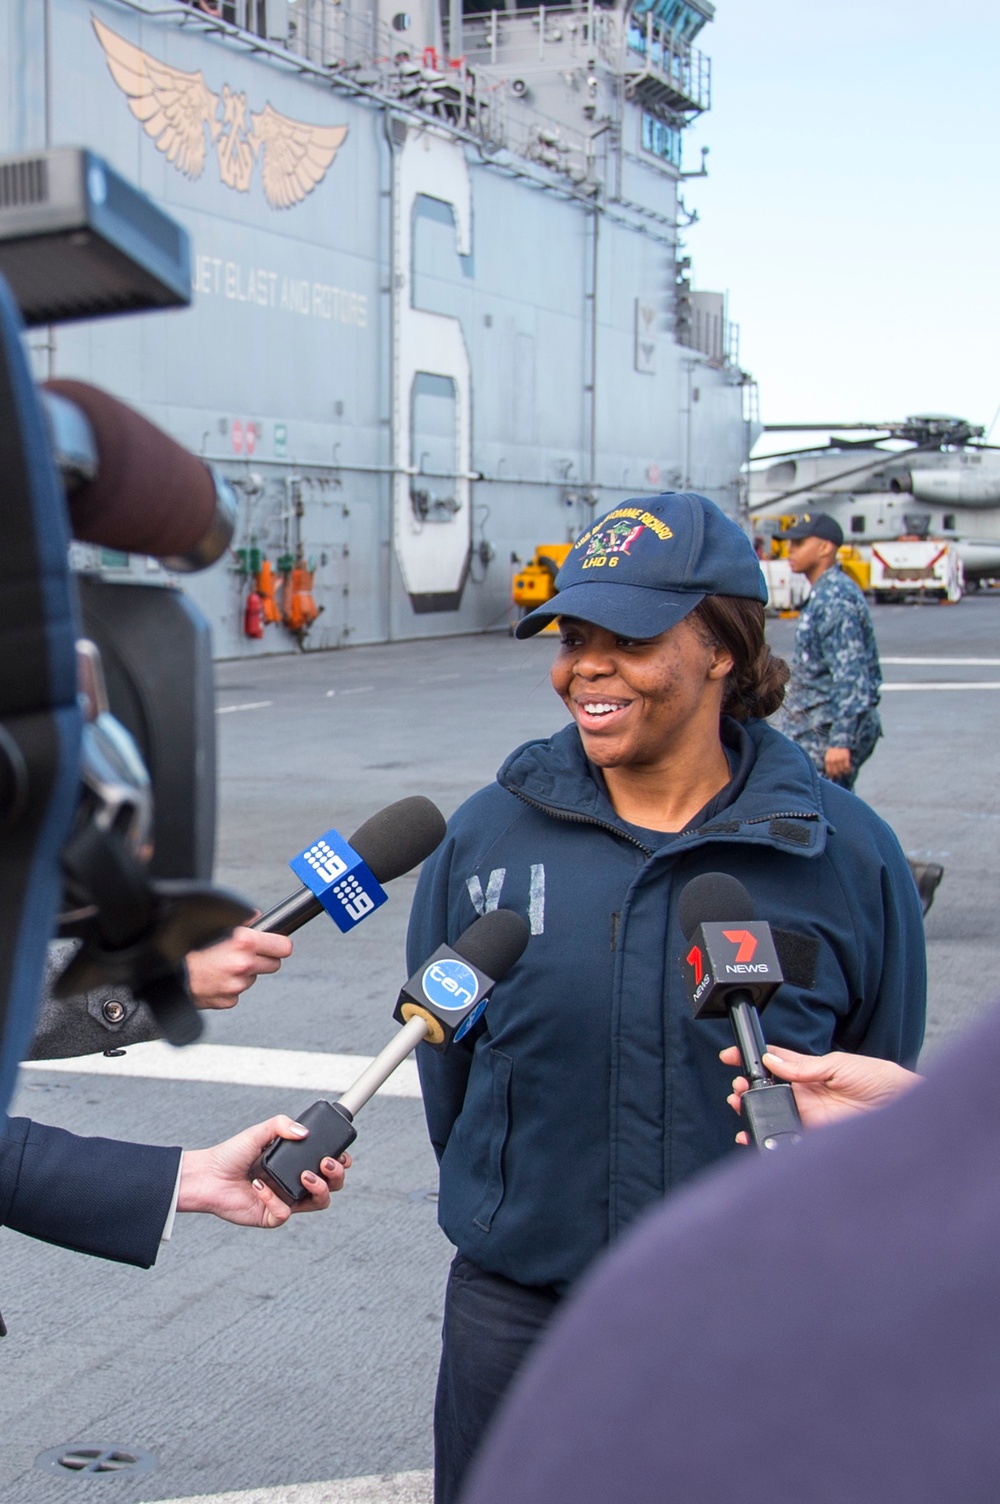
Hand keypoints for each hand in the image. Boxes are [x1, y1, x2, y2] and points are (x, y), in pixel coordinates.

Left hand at [178, 1115, 350, 1227]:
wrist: (207, 1175)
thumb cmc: (231, 1154)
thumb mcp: (259, 1131)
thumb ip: (282, 1124)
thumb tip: (306, 1133)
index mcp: (294, 1165)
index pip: (327, 1167)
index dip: (340, 1163)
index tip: (341, 1155)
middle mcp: (293, 1184)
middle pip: (331, 1186)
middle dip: (336, 1176)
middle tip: (326, 1164)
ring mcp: (284, 1201)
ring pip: (319, 1203)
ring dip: (319, 1189)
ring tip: (305, 1176)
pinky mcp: (270, 1216)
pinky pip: (284, 1213)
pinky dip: (275, 1199)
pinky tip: (259, 1186)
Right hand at [185, 926, 292, 1009]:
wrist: (167, 972)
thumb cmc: (187, 947)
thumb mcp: (215, 924)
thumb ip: (243, 921)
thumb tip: (258, 919)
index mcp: (244, 942)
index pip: (284, 946)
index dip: (280, 944)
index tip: (277, 944)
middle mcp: (243, 964)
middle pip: (273, 964)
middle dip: (263, 958)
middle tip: (246, 954)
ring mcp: (237, 985)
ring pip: (253, 977)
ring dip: (244, 972)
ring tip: (222, 964)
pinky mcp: (229, 1000)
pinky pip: (238, 991)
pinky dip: (230, 985)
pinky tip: (216, 977)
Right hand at [720, 1044, 919, 1137]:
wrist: (905, 1108)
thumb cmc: (881, 1080)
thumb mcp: (841, 1064)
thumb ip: (805, 1067)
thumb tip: (774, 1061)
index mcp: (812, 1069)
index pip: (776, 1061)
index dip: (754, 1058)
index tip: (732, 1056)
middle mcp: (808, 1092)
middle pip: (768, 1089)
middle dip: (748, 1086)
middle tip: (737, 1085)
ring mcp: (810, 1114)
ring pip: (773, 1111)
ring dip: (753, 1108)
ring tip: (739, 1104)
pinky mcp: (816, 1134)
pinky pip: (787, 1135)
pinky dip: (769, 1134)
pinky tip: (756, 1131)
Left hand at [824, 746, 852, 778]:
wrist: (840, 742)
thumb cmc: (834, 751)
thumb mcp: (828, 756)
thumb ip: (829, 764)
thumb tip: (830, 775)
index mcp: (828, 760)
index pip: (829, 771)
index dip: (832, 775)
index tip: (834, 777)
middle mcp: (833, 760)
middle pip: (836, 772)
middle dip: (838, 775)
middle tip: (840, 775)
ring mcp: (839, 759)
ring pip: (842, 770)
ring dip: (843, 772)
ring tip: (844, 772)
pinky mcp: (845, 757)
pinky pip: (847, 767)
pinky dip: (848, 769)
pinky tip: (848, 769)